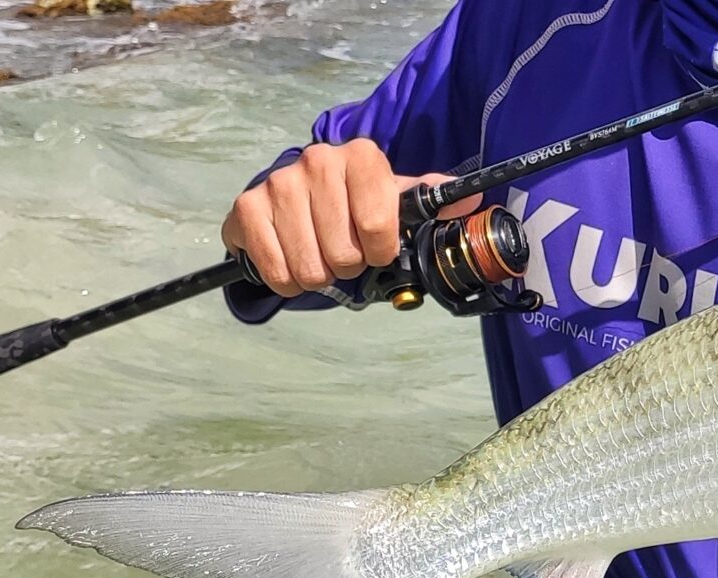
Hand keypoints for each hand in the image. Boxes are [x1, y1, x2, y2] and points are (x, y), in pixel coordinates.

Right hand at [220, 138, 481, 296]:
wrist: (296, 198)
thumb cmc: (353, 203)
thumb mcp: (393, 198)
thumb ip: (430, 198)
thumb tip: (470, 199)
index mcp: (361, 157)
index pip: (378, 224)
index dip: (380, 249)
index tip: (377, 246)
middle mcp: (318, 160)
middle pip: (344, 252)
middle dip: (349, 265)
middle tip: (345, 251)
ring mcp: (279, 182)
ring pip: (310, 267)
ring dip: (319, 275)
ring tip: (320, 255)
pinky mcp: (247, 207)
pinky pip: (275, 270)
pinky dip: (287, 281)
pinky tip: (291, 260)